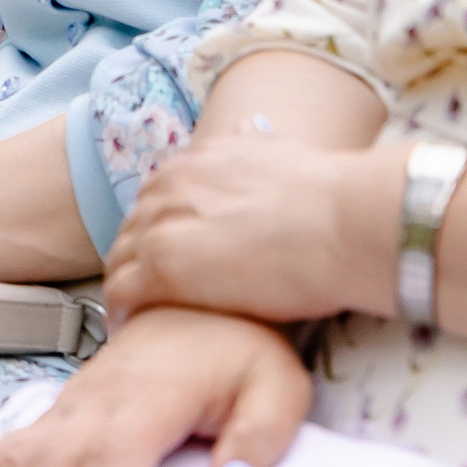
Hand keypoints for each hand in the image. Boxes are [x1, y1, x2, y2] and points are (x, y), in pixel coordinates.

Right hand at [0, 308, 311, 466]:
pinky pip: (3, 452)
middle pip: (45, 466)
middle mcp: (96, 402)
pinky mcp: (56, 414)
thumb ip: (261, 435)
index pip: (108, 456)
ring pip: (13, 461)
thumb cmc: (236, 346)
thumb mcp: (276, 383)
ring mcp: (69, 407)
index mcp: (150, 397)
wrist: (199, 301)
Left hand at [104, 134, 401, 324]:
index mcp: (198, 161)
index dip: (160, 231)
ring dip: (127, 287)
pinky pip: (123, 291)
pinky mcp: (163, 267)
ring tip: (137, 318)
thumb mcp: (279, 157)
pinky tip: (134, 330)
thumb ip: (253, 153)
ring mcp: (164, 225)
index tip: (169, 258)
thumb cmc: (333, 201)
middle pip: (134, 227)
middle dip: (139, 259)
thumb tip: (252, 136)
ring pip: (121, 259)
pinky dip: (123, 311)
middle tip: (150, 295)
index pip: (158, 198)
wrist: (346, 222)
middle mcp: (173, 185)